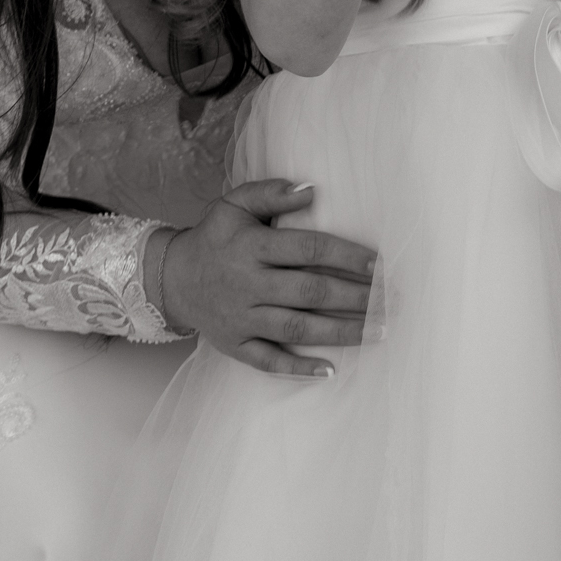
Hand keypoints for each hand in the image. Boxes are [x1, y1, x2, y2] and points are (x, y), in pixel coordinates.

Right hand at [158, 178, 374, 377]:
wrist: (169, 278)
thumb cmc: (215, 237)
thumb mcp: (234, 205)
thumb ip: (270, 194)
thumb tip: (311, 190)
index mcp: (251, 247)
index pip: (309, 249)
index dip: (347, 256)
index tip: (379, 264)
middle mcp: (247, 285)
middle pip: (310, 292)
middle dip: (356, 298)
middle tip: (391, 301)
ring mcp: (241, 319)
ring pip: (297, 328)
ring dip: (341, 332)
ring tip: (379, 331)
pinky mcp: (234, 345)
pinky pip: (268, 361)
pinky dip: (298, 368)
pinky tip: (330, 370)